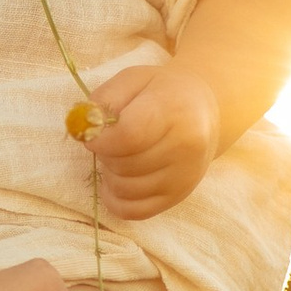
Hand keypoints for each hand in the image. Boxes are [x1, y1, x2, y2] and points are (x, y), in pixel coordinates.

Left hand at [81, 63, 220, 219]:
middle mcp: (185, 148)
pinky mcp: (178, 197)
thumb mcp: (133, 79)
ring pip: (125, 189)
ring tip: (118, 156)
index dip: (100, 139)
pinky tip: (115, 181)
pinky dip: (115, 200)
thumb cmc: (163, 92)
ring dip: (109, 175)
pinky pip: (133, 211)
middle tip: (111, 141)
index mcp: (174, 111)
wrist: (204, 111)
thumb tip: (85, 127)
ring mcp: (184, 177)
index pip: (129, 136)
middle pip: (125, 164)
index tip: (92, 134)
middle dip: (105, 154)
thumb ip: (105, 98)